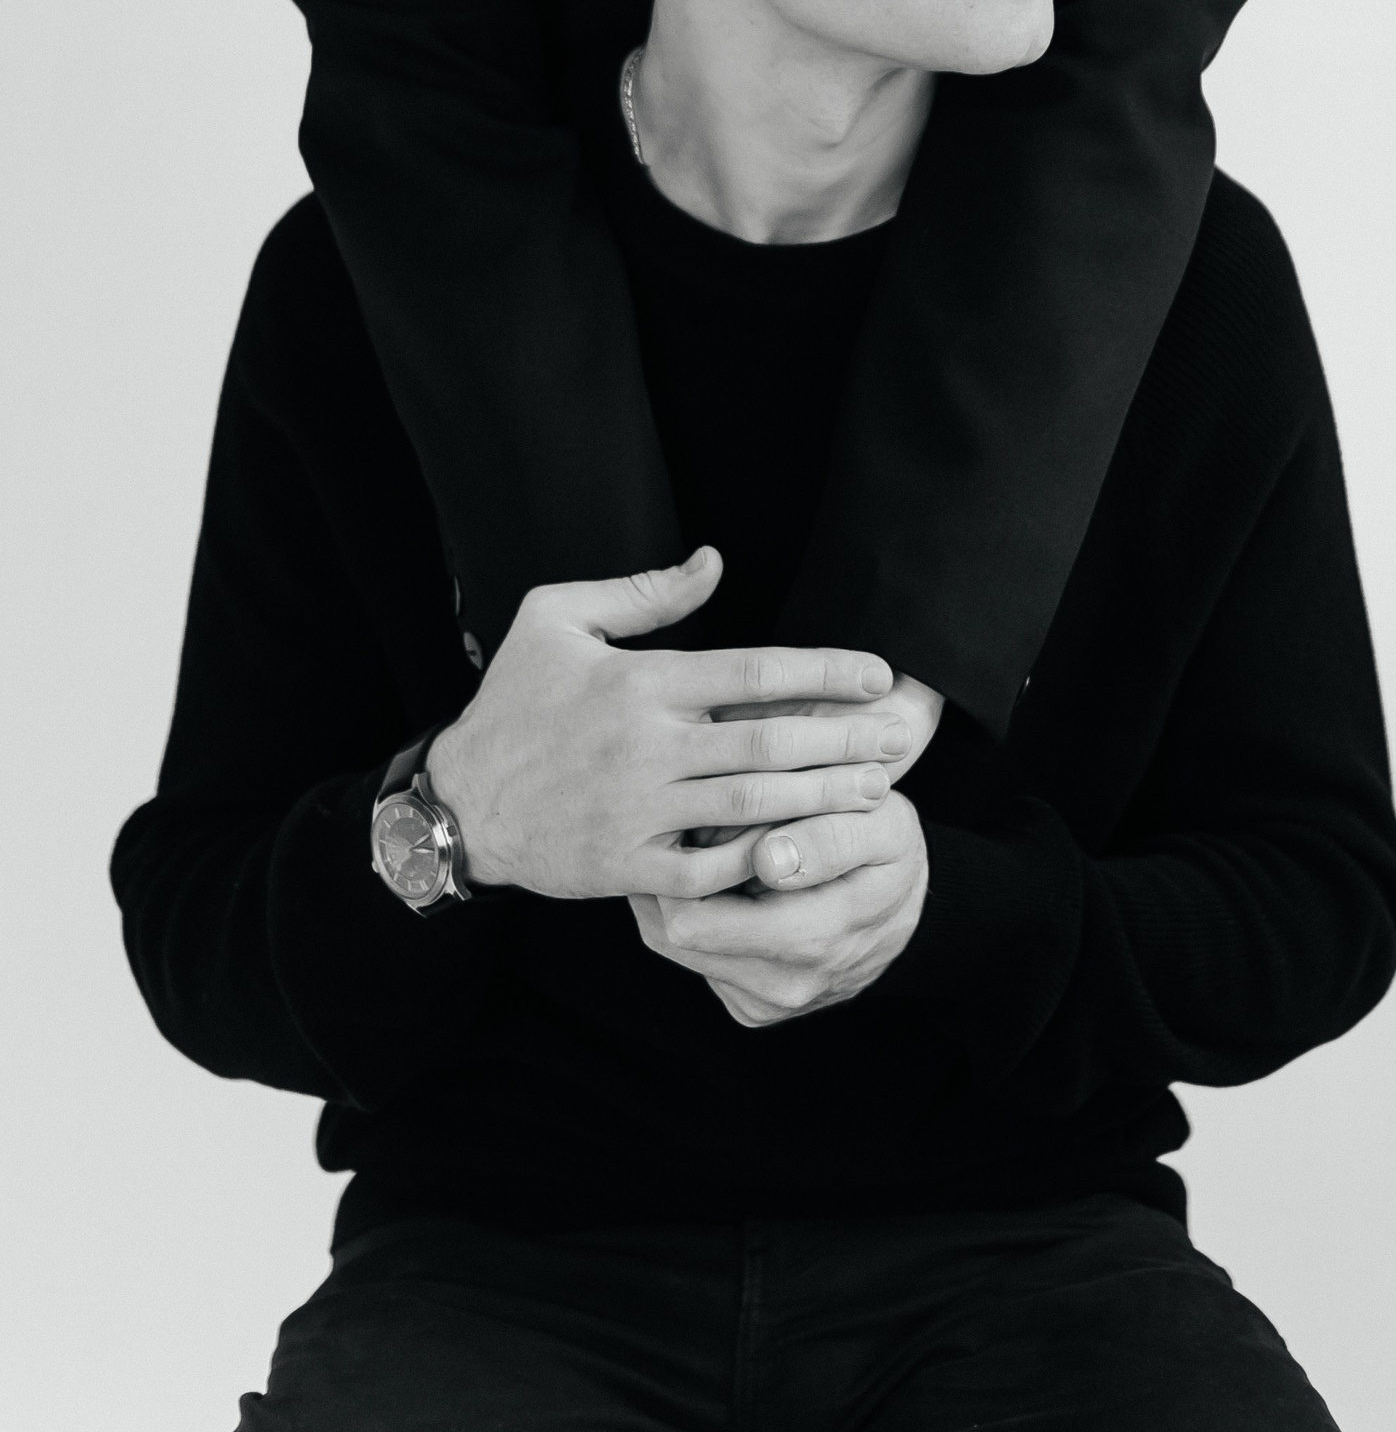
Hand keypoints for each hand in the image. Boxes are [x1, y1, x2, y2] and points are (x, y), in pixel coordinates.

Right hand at [426, 550, 915, 902]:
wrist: (460, 801)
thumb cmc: (512, 702)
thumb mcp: (555, 619)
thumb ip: (642, 592)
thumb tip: (714, 563)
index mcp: (640, 682)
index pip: (754, 671)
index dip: (826, 671)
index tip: (879, 674)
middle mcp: (647, 747)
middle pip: (770, 740)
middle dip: (845, 740)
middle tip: (899, 739)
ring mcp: (640, 811)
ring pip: (754, 804)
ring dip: (823, 798)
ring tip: (876, 791)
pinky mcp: (630, 867)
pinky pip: (712, 868)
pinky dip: (762, 860)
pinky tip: (808, 849)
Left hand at [630, 790, 927, 1026]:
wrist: (907, 911)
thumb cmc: (888, 852)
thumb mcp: (884, 826)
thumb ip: (832, 838)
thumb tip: (769, 859)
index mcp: (812, 941)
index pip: (693, 919)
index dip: (683, 866)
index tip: (698, 823)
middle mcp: (783, 989)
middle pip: (672, 935)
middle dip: (675, 879)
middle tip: (694, 829)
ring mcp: (765, 1005)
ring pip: (675, 949)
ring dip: (683, 898)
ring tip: (708, 850)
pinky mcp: (751, 1008)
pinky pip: (697, 961)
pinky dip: (700, 918)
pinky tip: (722, 884)